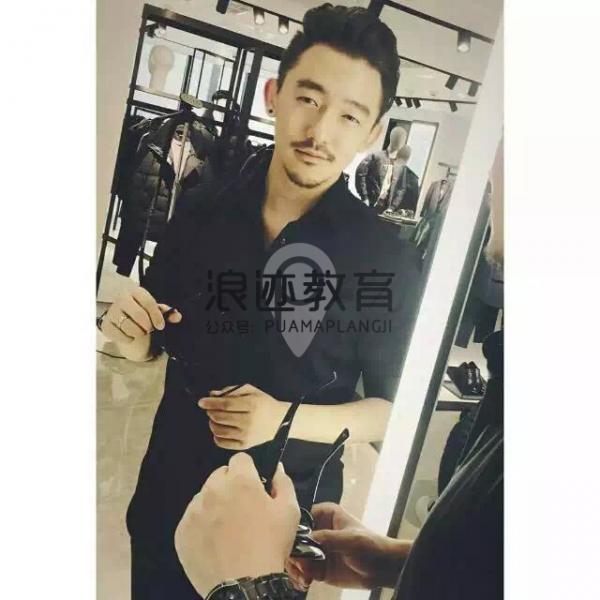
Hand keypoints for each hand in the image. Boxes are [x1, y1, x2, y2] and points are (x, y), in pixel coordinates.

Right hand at [101, 286, 181, 344]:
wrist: (125, 324)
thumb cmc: (143, 314)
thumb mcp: (156, 312)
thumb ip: (167, 313)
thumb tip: (177, 316)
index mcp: (136, 292)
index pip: (148, 302)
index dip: (156, 316)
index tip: (161, 326)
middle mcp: (122, 299)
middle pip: (139, 314)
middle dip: (148, 326)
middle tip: (149, 329)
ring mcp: (112, 311)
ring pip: (129, 326)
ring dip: (138, 333)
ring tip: (140, 331)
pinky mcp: (105, 325)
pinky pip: (119, 335)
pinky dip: (128, 339)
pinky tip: (130, 336)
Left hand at [175, 453, 299, 597]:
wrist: (245, 585)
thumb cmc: (270, 545)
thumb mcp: (289, 511)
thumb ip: (283, 482)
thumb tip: (276, 468)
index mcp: (240, 480)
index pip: (240, 459)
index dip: (249, 471)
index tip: (254, 486)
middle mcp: (213, 489)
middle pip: (220, 475)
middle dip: (230, 486)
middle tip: (242, 509)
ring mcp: (194, 511)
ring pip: (204, 497)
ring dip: (215, 505)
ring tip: (228, 529)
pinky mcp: (182, 531)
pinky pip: (192, 519)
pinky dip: (202, 525)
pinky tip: (215, 541)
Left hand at [198, 384, 288, 449]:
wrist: (281, 420)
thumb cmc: (264, 403)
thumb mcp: (251, 391)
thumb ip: (231, 390)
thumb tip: (212, 394)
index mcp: (251, 405)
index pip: (225, 405)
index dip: (211, 403)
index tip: (201, 402)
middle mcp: (248, 421)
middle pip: (220, 417)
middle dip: (211, 412)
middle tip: (210, 409)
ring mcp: (246, 435)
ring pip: (219, 430)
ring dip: (212, 423)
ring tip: (215, 418)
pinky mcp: (245, 445)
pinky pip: (223, 443)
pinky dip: (216, 436)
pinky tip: (219, 430)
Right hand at [285, 503, 407, 590]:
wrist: (382, 569)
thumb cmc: (371, 546)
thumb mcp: (351, 539)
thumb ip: (329, 538)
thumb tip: (308, 538)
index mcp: (325, 514)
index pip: (301, 519)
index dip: (293, 531)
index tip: (293, 545)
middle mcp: (318, 530)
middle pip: (294, 540)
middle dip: (293, 555)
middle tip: (300, 567)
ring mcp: (317, 549)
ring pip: (296, 557)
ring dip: (295, 569)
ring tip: (304, 579)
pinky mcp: (318, 567)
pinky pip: (302, 572)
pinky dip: (300, 578)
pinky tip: (306, 584)